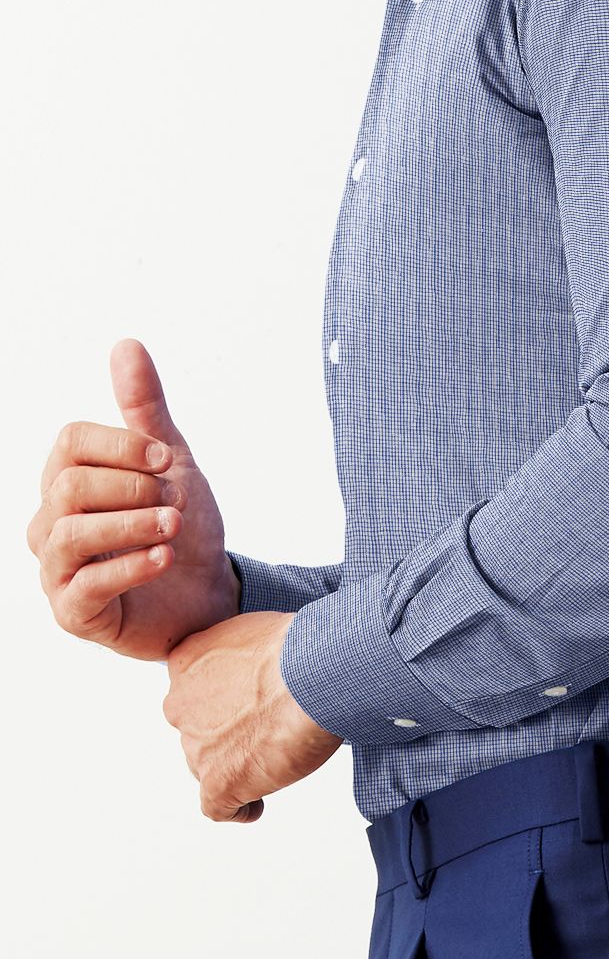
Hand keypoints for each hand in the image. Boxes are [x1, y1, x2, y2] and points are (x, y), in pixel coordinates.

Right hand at [27, 337, 241, 660]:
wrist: (207, 591)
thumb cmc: (179, 525)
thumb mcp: (169, 461)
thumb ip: (145, 409)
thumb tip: (126, 344)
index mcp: (67, 480)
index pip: (70, 444)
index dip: (122, 446)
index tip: (166, 459)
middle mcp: (50, 523)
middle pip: (70, 486)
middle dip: (134, 488)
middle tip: (177, 499)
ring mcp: (56, 570)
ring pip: (72, 534)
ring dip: (133, 523)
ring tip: (173, 525)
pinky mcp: (74, 614)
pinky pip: (86, 586)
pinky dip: (131, 565)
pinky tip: (165, 556)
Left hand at [162, 610, 342, 820]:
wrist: (312, 675)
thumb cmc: (298, 647)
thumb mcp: (255, 631)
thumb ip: (241, 654)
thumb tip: (260, 667)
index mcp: (186, 662)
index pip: (194, 689)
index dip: (222, 701)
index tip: (247, 705)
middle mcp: (181, 705)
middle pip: (197, 730)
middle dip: (225, 734)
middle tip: (264, 730)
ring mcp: (196, 748)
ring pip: (208, 766)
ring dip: (235, 765)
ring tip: (273, 761)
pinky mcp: (217, 783)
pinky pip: (218, 807)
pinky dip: (239, 807)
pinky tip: (257, 804)